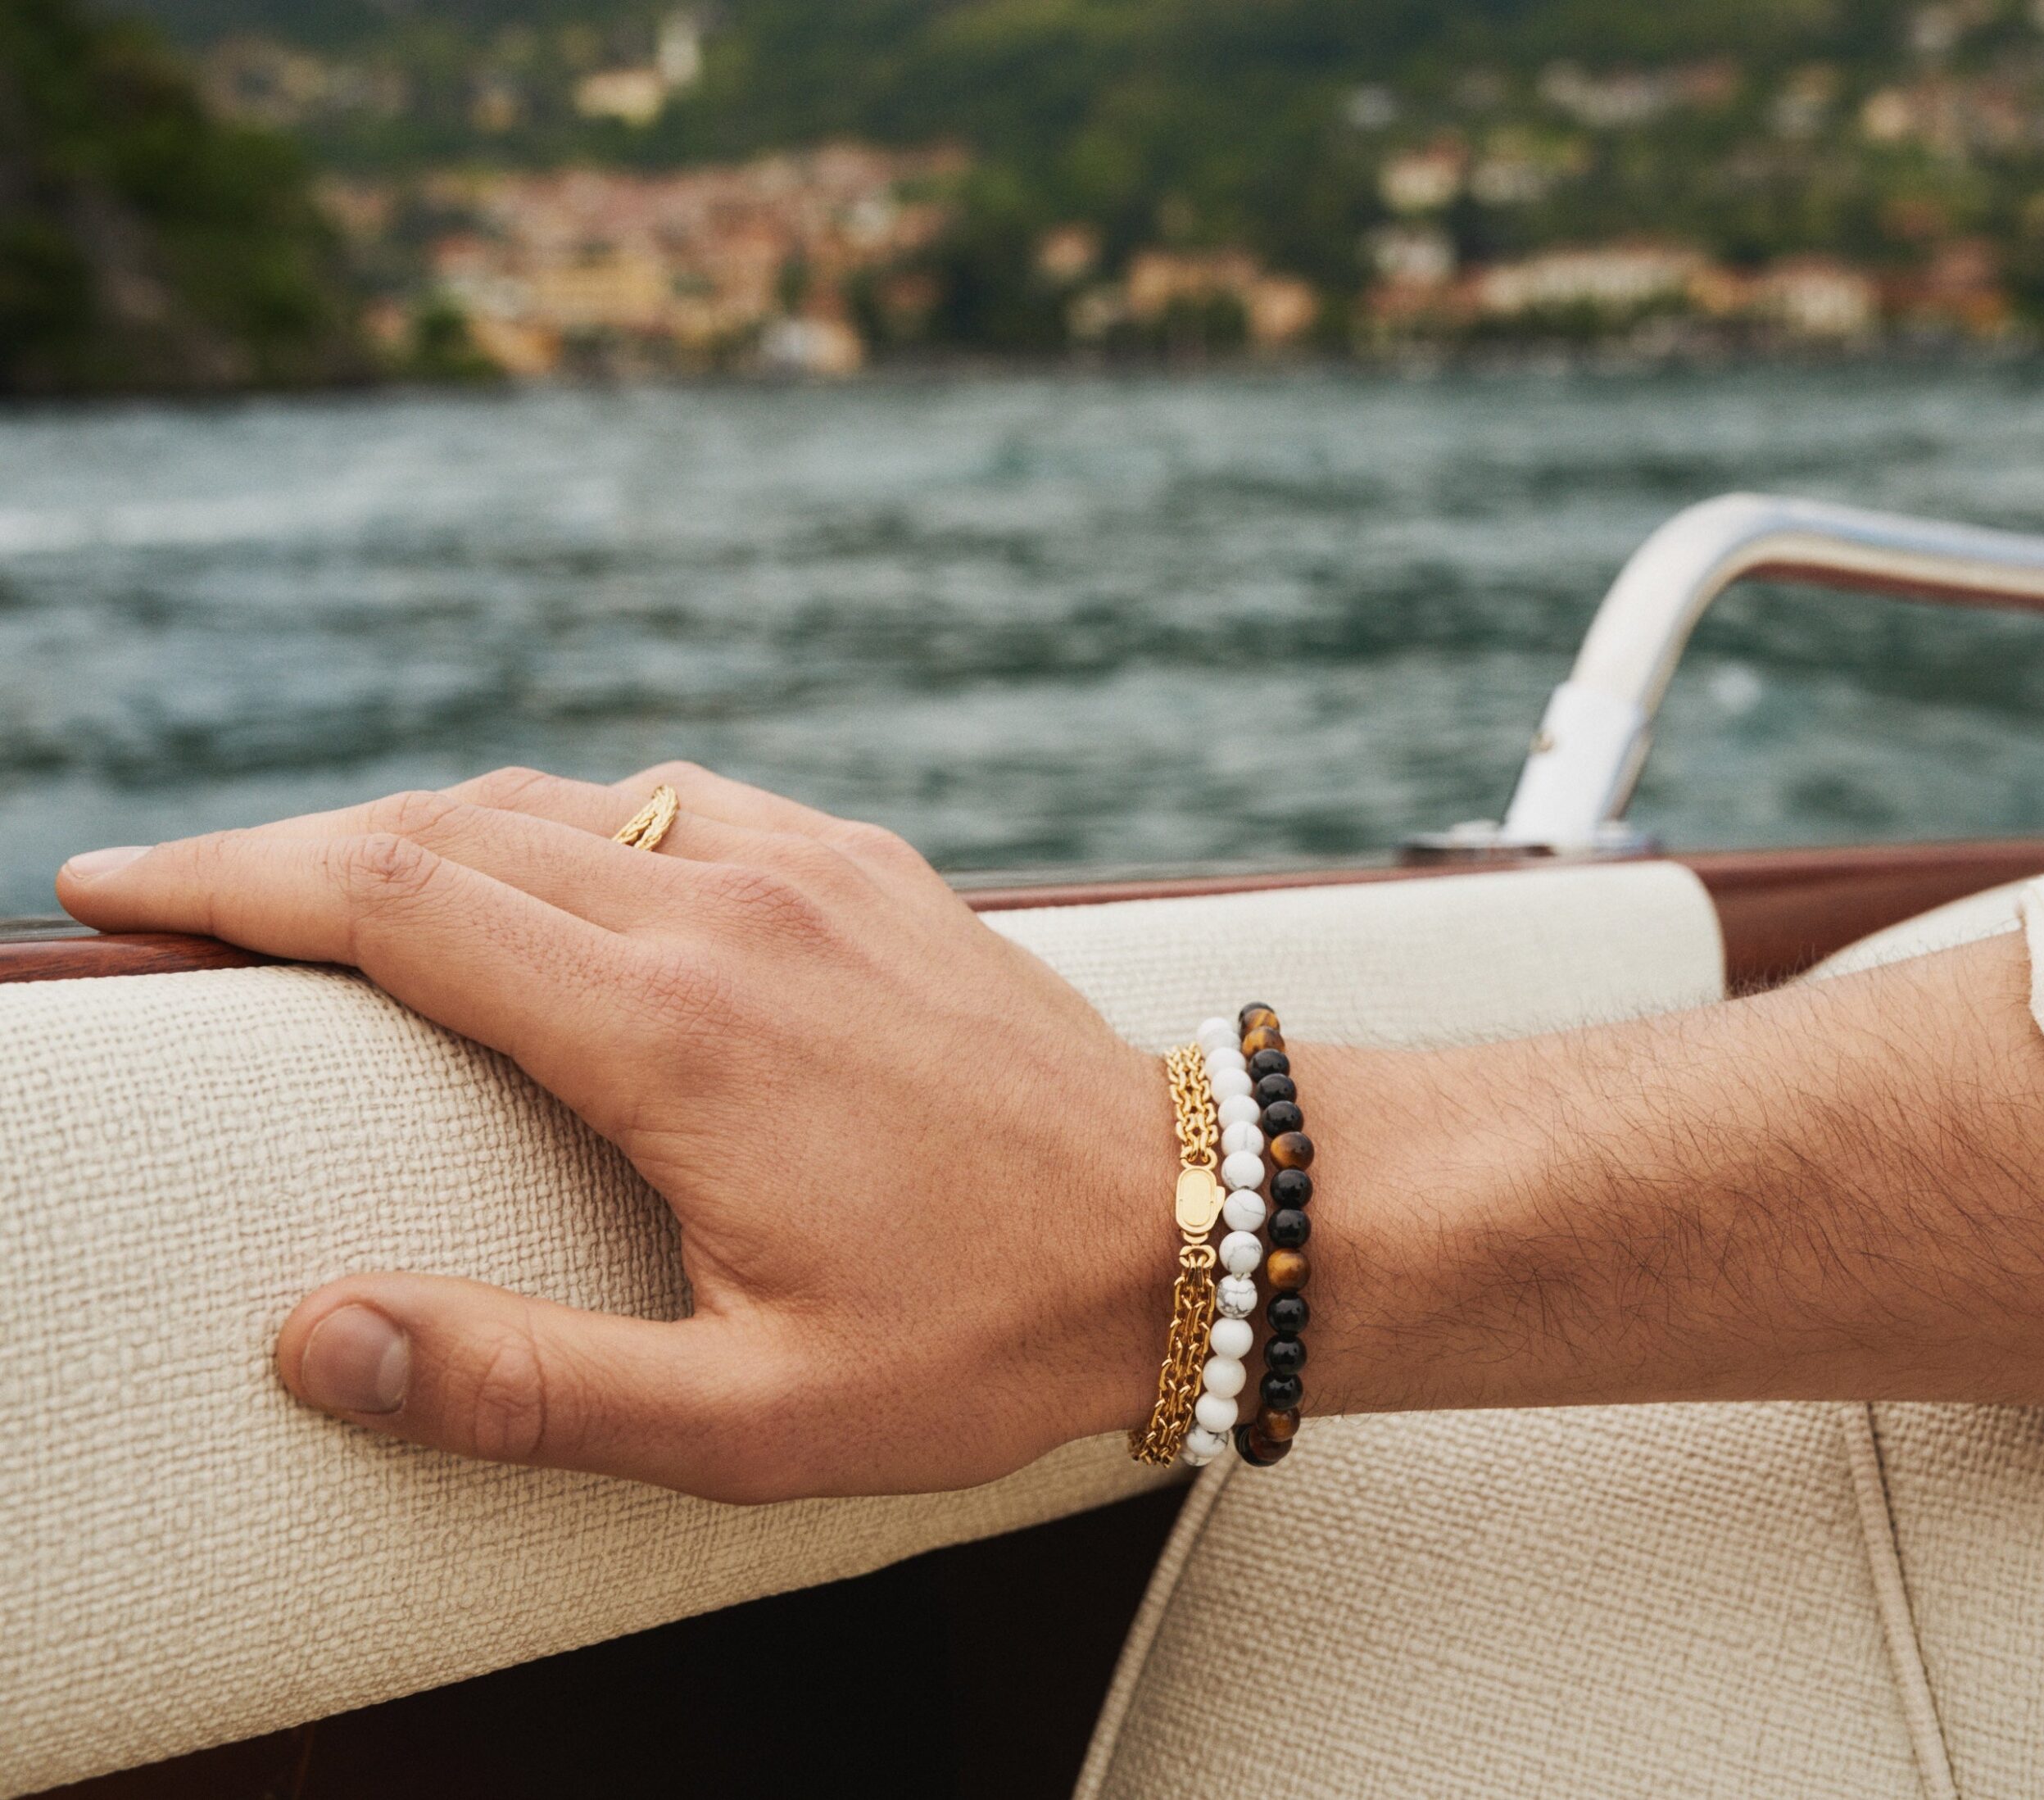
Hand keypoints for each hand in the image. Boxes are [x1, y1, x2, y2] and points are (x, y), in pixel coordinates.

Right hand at [56, 765, 1176, 1500]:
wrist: (1198, 1218)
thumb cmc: (985, 1332)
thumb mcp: (753, 1415)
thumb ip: (523, 1382)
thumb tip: (311, 1338)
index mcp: (674, 1029)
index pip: (391, 903)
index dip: (229, 886)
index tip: (109, 894)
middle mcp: (727, 907)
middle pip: (446, 829)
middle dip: (288, 853)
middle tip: (176, 896)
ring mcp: (805, 865)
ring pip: (553, 804)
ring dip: (421, 833)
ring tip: (330, 893)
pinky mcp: (866, 864)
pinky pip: (669, 804)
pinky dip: (562, 823)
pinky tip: (543, 875)